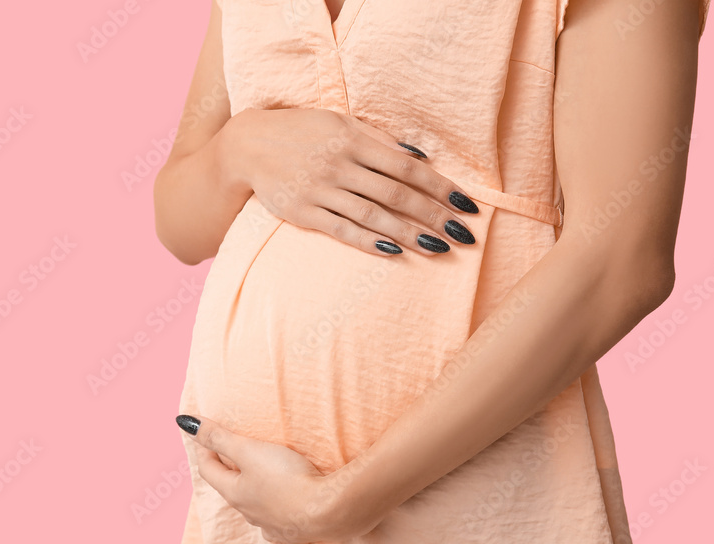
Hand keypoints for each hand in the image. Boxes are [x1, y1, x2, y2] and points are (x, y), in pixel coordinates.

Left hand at [176, 413, 344, 543]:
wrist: (330, 511)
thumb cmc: (287, 478)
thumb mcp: (249, 451)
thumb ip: (219, 437)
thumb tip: (184, 423)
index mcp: (234, 493)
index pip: (208, 470)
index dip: (205, 449)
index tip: (206, 434)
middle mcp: (248, 513)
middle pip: (230, 487)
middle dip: (228, 468)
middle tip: (231, 449)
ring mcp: (271, 525)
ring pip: (253, 503)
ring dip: (251, 487)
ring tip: (260, 471)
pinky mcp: (294, 532)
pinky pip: (276, 517)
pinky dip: (274, 504)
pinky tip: (284, 500)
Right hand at [222, 107, 480, 256]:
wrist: (247, 146)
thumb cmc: (301, 132)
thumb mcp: (339, 122)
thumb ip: (378, 139)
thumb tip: (419, 158)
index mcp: (353, 139)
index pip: (407, 167)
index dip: (440, 186)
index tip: (466, 204)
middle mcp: (339, 164)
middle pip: (396, 195)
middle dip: (434, 215)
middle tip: (463, 234)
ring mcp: (320, 190)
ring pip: (374, 216)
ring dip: (410, 233)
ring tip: (438, 247)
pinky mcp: (303, 213)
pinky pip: (343, 230)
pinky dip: (370, 241)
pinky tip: (396, 251)